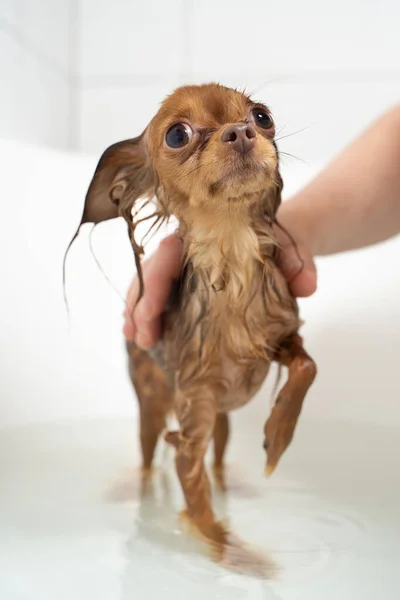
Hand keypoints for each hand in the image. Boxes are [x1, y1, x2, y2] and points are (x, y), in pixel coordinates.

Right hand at [124, 222, 316, 348]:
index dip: (156, 279)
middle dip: (142, 303)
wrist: (281, 245)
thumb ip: (299, 263)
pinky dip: (148, 315)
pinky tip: (141, 336)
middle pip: (154, 269)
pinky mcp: (186, 284)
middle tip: (141, 336)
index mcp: (208, 234)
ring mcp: (185, 267)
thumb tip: (307, 286)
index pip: (171, 250)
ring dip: (138, 312)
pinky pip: (160, 296)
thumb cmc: (281, 245)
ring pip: (151, 283)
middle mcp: (189, 248)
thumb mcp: (293, 250)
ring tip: (136, 339)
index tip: (150, 311)